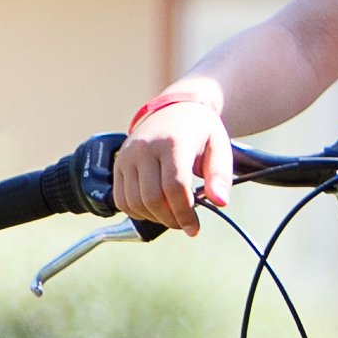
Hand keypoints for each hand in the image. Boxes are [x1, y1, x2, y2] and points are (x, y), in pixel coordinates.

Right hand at [113, 87, 232, 233]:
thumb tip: (220, 202)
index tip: (194, 228)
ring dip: (154, 218)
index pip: (175, 187)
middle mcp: (145, 147)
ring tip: (171, 216)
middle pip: (152, 198)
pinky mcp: (118, 164)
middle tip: (184, 225)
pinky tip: (154, 209)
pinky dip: (137, 212)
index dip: (184, 213)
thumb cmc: (199, 131)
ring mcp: (127, 155)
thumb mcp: (219, 146)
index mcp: (172, 141)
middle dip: (170, 219)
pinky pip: (121, 199)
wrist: (174, 108)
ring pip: (134, 202)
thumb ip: (220, 175)